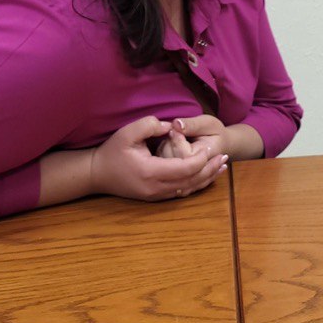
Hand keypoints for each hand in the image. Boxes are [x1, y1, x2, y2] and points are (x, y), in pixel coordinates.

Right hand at [91, 116, 228, 201]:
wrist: (96, 174)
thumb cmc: (112, 151)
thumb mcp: (128, 132)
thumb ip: (151, 125)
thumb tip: (173, 126)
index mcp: (151, 171)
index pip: (185, 168)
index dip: (201, 159)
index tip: (211, 148)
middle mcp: (156, 187)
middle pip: (191, 181)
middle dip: (210, 170)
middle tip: (226, 158)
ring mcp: (155, 195)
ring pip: (187, 189)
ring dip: (206, 179)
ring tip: (222, 168)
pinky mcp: (154, 197)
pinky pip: (180, 193)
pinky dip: (195, 185)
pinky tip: (205, 177)